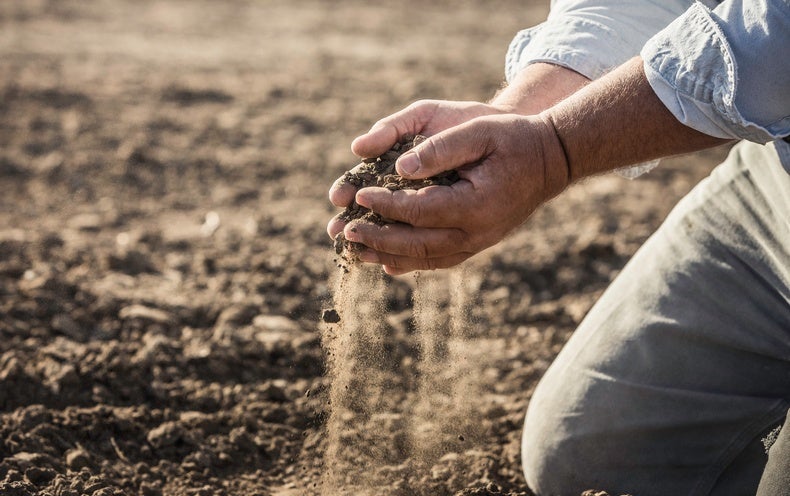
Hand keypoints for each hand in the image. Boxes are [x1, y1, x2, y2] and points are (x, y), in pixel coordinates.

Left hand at [335, 113, 569, 274]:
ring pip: (425, 258)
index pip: (418, 210)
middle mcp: (477, 232)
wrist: (552, 159)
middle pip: (417, 243)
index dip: (384, 204)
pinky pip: (440, 260)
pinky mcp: (478, 244)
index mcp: (475, 204)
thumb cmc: (514, 138)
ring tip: (355, 252)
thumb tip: (401, 168)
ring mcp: (479, 243)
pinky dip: (411, 263)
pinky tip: (388, 264)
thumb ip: (440, 148)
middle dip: (377, 237)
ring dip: (387, 255)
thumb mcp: (479, 130)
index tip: (357, 196)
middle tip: (344, 231)